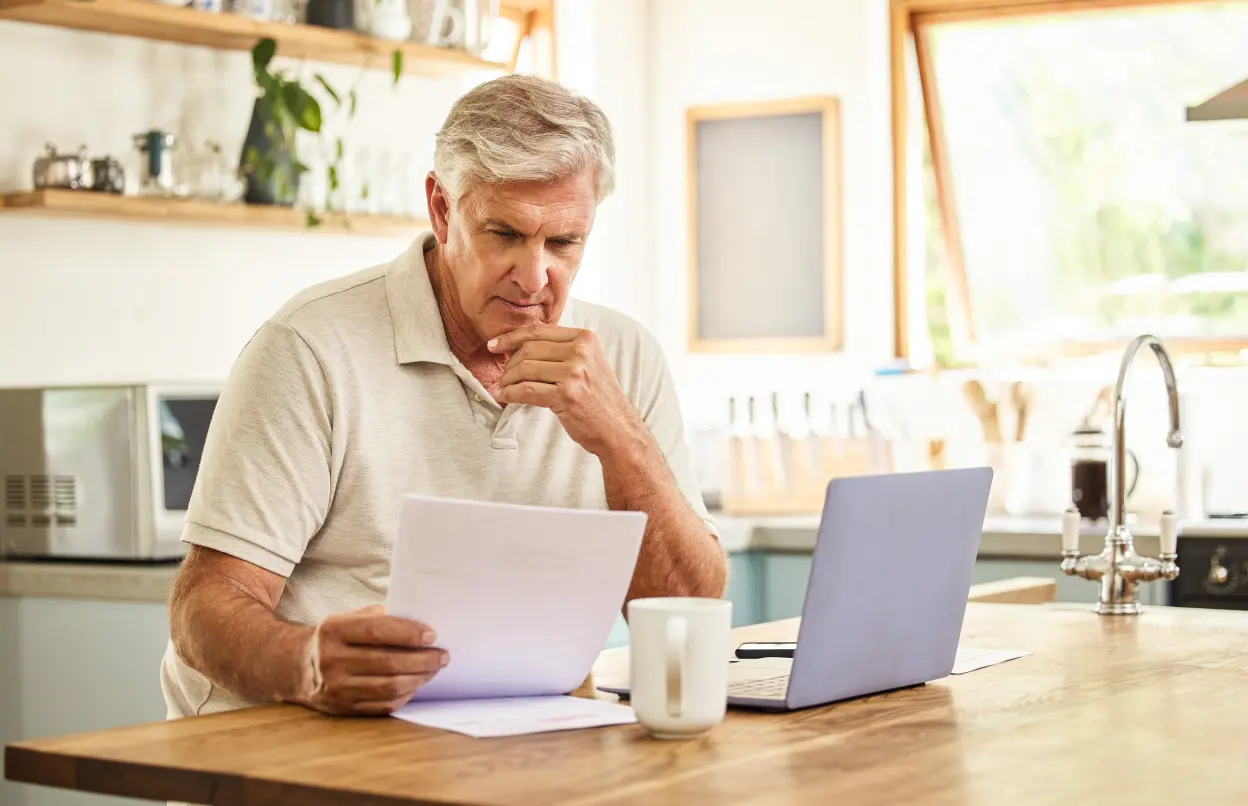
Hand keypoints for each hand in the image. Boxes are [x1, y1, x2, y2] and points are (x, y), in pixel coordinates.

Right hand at [298, 605, 446, 715]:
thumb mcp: (349, 618)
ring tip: (434, 669)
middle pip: (387, 662)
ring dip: (418, 678)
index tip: (432, 635)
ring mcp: (335, 689)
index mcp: (332, 630)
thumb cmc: (336, 638)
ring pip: (388, 687)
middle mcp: (330, 660)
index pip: (377, 631)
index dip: (408, 633)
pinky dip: (405, 695)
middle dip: (422, 659)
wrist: (297, 667)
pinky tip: (416, 684)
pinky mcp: (342, 709)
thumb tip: (420, 623)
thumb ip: (379, 618)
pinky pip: (383, 706)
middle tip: (442, 655)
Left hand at [489, 324, 648, 456]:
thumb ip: (564, 350)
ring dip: (508, 380)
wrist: (618, 429)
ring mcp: (575, 373)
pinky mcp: (567, 395)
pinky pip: (527, 390)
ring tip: (504, 389)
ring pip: (525, 369)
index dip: (512, 337)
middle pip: (529, 349)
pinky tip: (506, 397)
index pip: (539, 331)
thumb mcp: (589, 364)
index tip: (495, 345)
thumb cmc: (600, 399)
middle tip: (502, 377)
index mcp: (585, 338)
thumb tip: (523, 345)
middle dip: (509, 364)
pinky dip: (511, 394)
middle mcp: (581, 351)